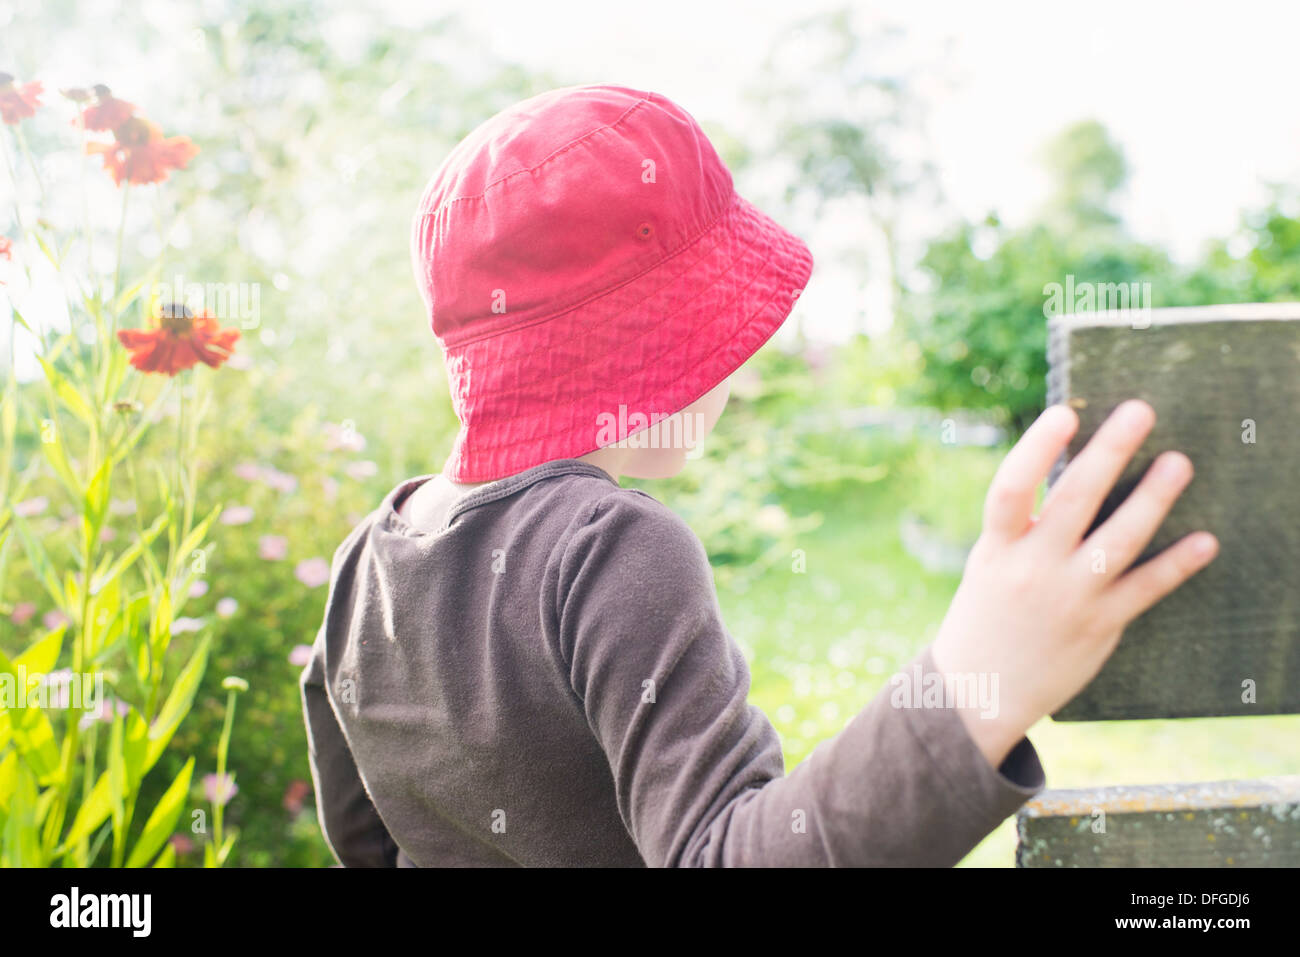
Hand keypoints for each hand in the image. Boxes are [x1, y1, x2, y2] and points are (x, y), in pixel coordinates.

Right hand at [930, 400, 1218, 768]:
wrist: (979, 691)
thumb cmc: (986, 614)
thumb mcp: (990, 564)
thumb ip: (1026, 527)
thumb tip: (1079, 474)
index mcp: (996, 549)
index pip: (1011, 490)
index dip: (1036, 449)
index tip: (1064, 414)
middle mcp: (1032, 569)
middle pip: (1074, 501)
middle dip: (1109, 452)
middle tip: (1141, 411)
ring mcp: (1068, 598)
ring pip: (1117, 540)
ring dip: (1152, 499)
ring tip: (1179, 462)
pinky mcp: (1099, 626)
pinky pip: (1144, 589)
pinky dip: (1176, 565)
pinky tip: (1204, 541)